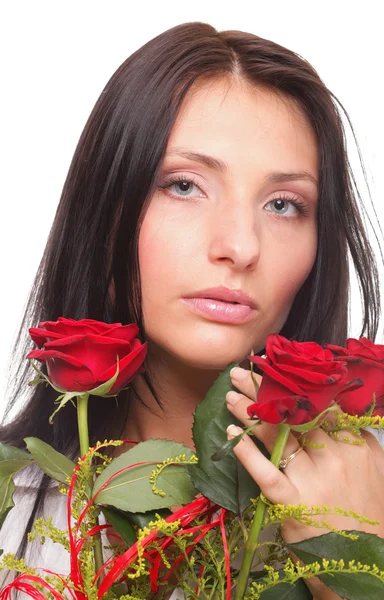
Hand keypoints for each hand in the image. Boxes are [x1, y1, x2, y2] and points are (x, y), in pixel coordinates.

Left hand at [226, 366, 383, 543]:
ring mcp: (313, 480)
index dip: (292, 385)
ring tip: (231, 396)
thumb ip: (356, 435)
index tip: (273, 370)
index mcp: (355, 444)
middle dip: (264, 392)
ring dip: (250, 413)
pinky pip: (266, 474)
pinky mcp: (294, 505)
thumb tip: (334, 405)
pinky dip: (247, 453)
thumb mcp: (374, 467)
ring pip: (277, 437)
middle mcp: (335, 457)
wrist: (365, 562)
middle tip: (241, 373)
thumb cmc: (367, 511)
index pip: (319, 404)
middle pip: (293, 415)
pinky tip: (232, 434)